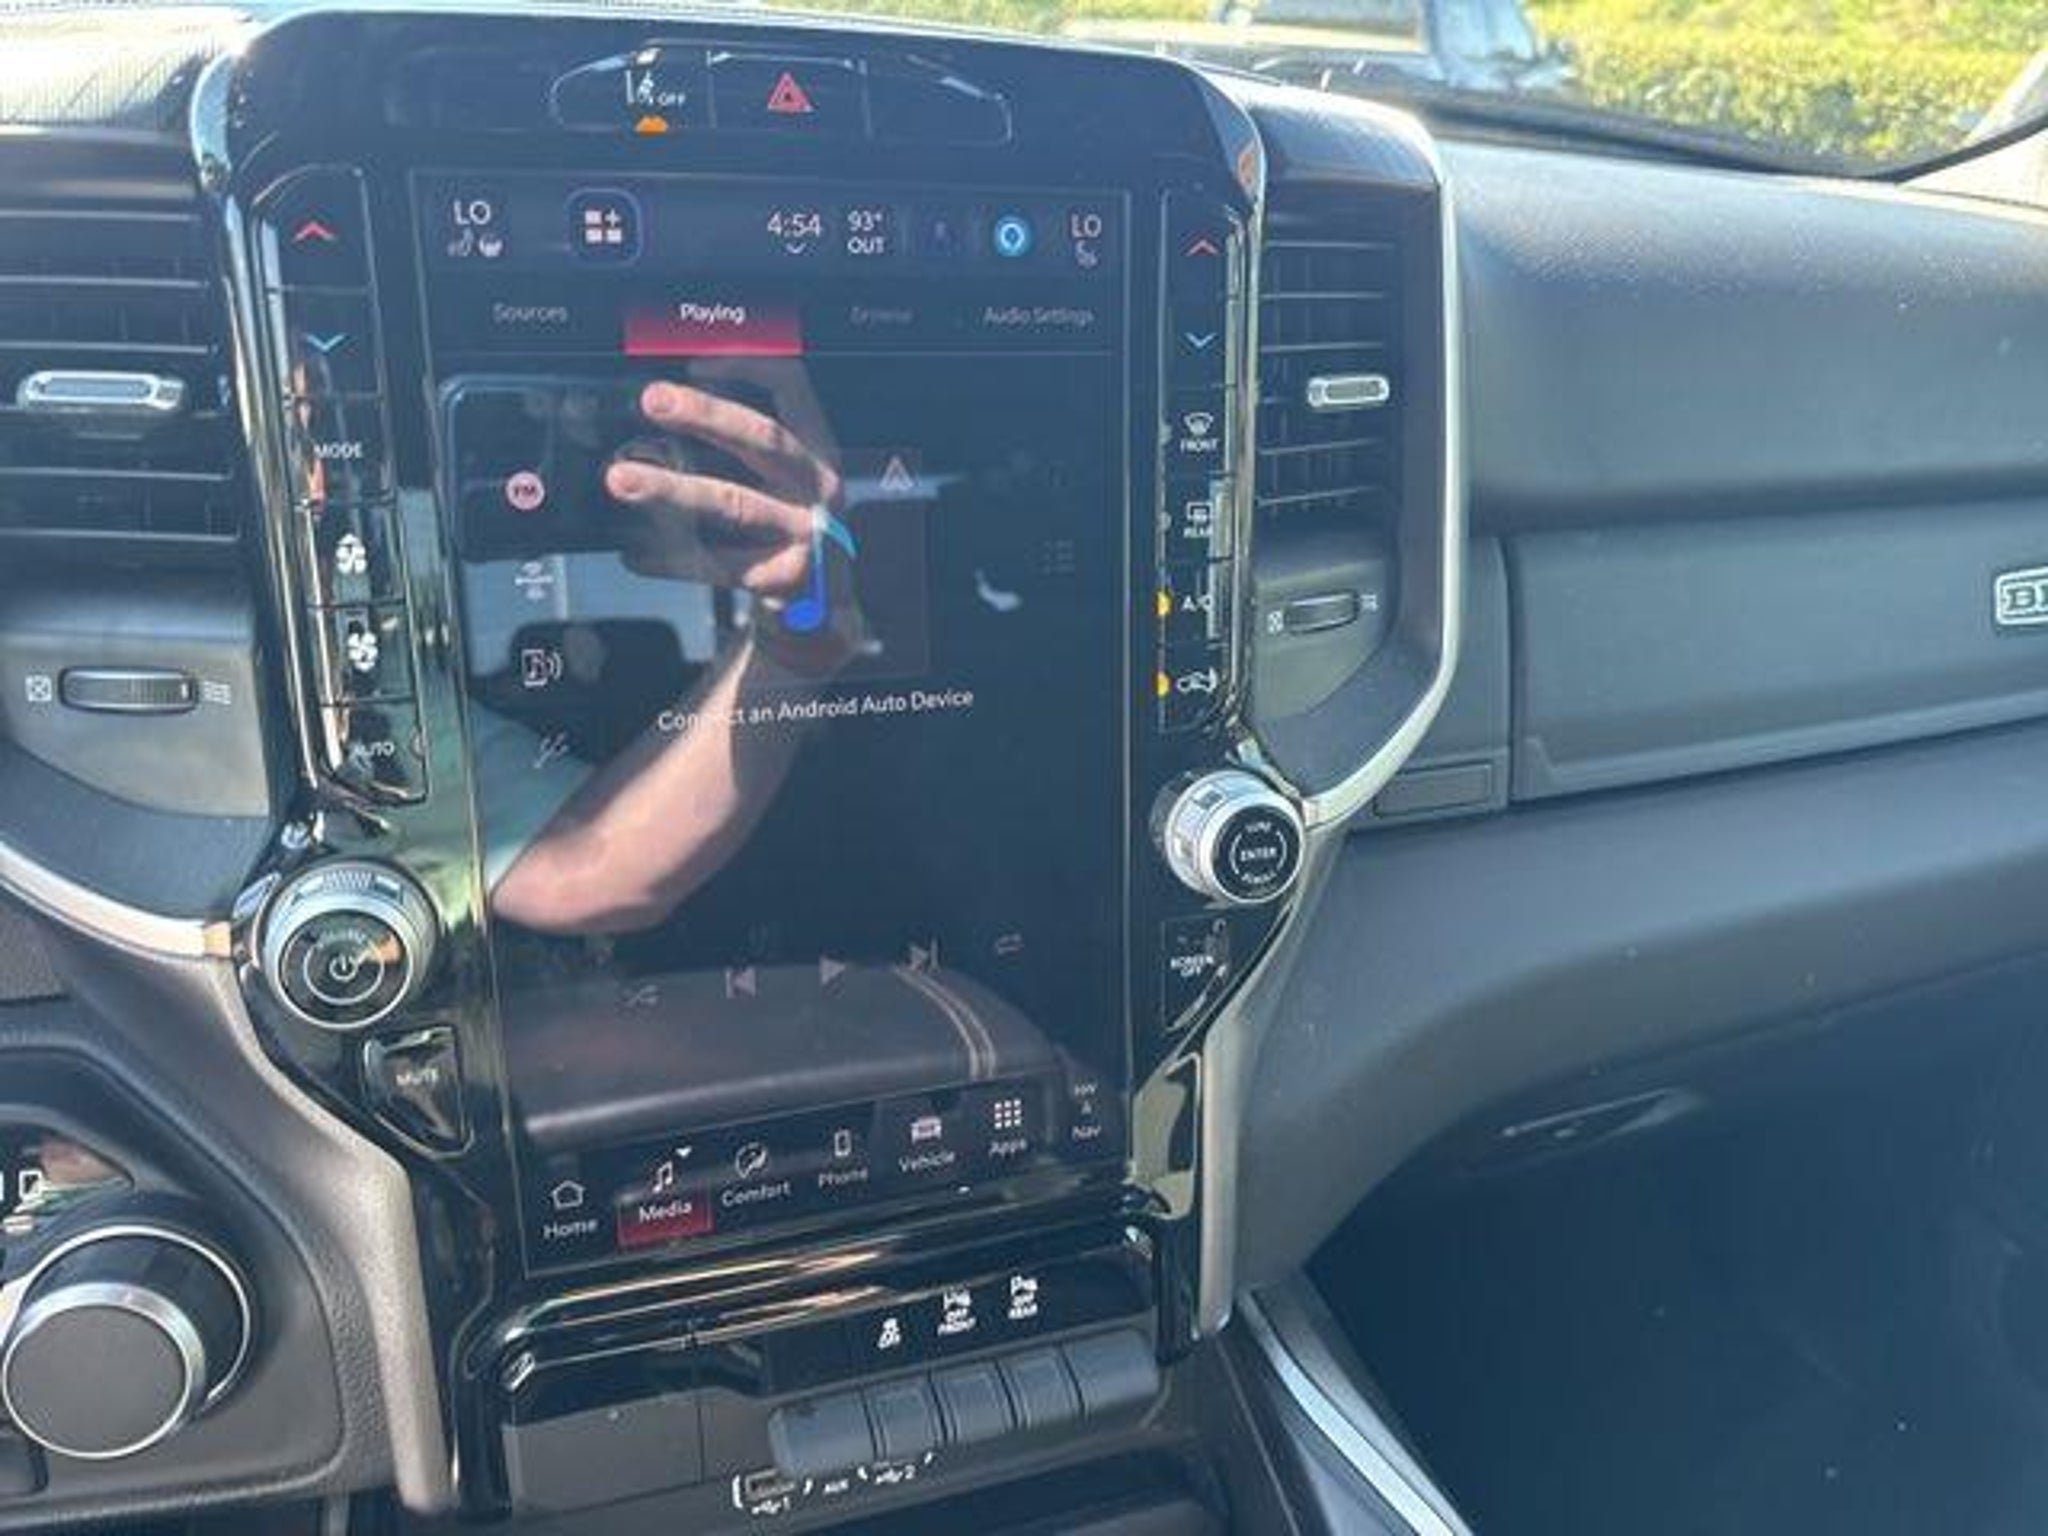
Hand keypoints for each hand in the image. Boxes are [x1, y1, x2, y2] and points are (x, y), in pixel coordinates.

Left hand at [602, 367, 841, 599]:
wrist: (824, 597)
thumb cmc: (788, 521)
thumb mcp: (784, 475)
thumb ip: (742, 442)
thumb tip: (670, 401)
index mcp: (817, 449)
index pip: (792, 388)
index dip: (747, 367)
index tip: (693, 362)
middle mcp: (817, 487)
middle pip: (764, 440)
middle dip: (706, 415)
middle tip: (654, 400)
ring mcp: (803, 533)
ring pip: (732, 504)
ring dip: (672, 489)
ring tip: (621, 478)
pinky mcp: (779, 577)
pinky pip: (714, 565)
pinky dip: (668, 559)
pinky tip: (633, 552)